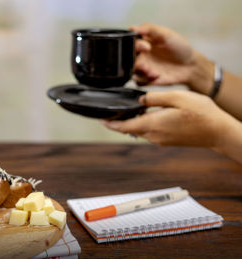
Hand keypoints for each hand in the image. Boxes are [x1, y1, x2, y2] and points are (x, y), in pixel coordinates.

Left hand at [102, 90, 235, 147]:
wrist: (218, 131)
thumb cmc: (201, 113)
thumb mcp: (176, 97)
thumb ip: (154, 98)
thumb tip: (140, 101)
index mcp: (152, 125)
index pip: (123, 127)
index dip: (110, 124)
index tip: (101, 120)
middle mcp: (154, 136)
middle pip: (129, 129)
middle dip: (120, 122)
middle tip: (113, 112)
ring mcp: (160, 140)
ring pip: (140, 130)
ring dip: (133, 122)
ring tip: (130, 110)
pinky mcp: (167, 141)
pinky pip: (150, 132)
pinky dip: (144, 124)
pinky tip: (148, 115)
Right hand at [132, 24, 212, 93]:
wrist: (189, 66)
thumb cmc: (179, 47)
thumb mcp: (166, 34)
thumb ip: (150, 29)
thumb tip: (133, 28)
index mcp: (142, 42)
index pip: (130, 43)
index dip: (135, 46)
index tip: (147, 47)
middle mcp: (140, 55)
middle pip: (127, 59)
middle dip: (136, 62)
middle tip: (145, 64)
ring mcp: (142, 67)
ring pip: (131, 71)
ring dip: (139, 72)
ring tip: (151, 72)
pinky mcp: (146, 79)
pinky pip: (138, 81)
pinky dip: (144, 80)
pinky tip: (156, 76)